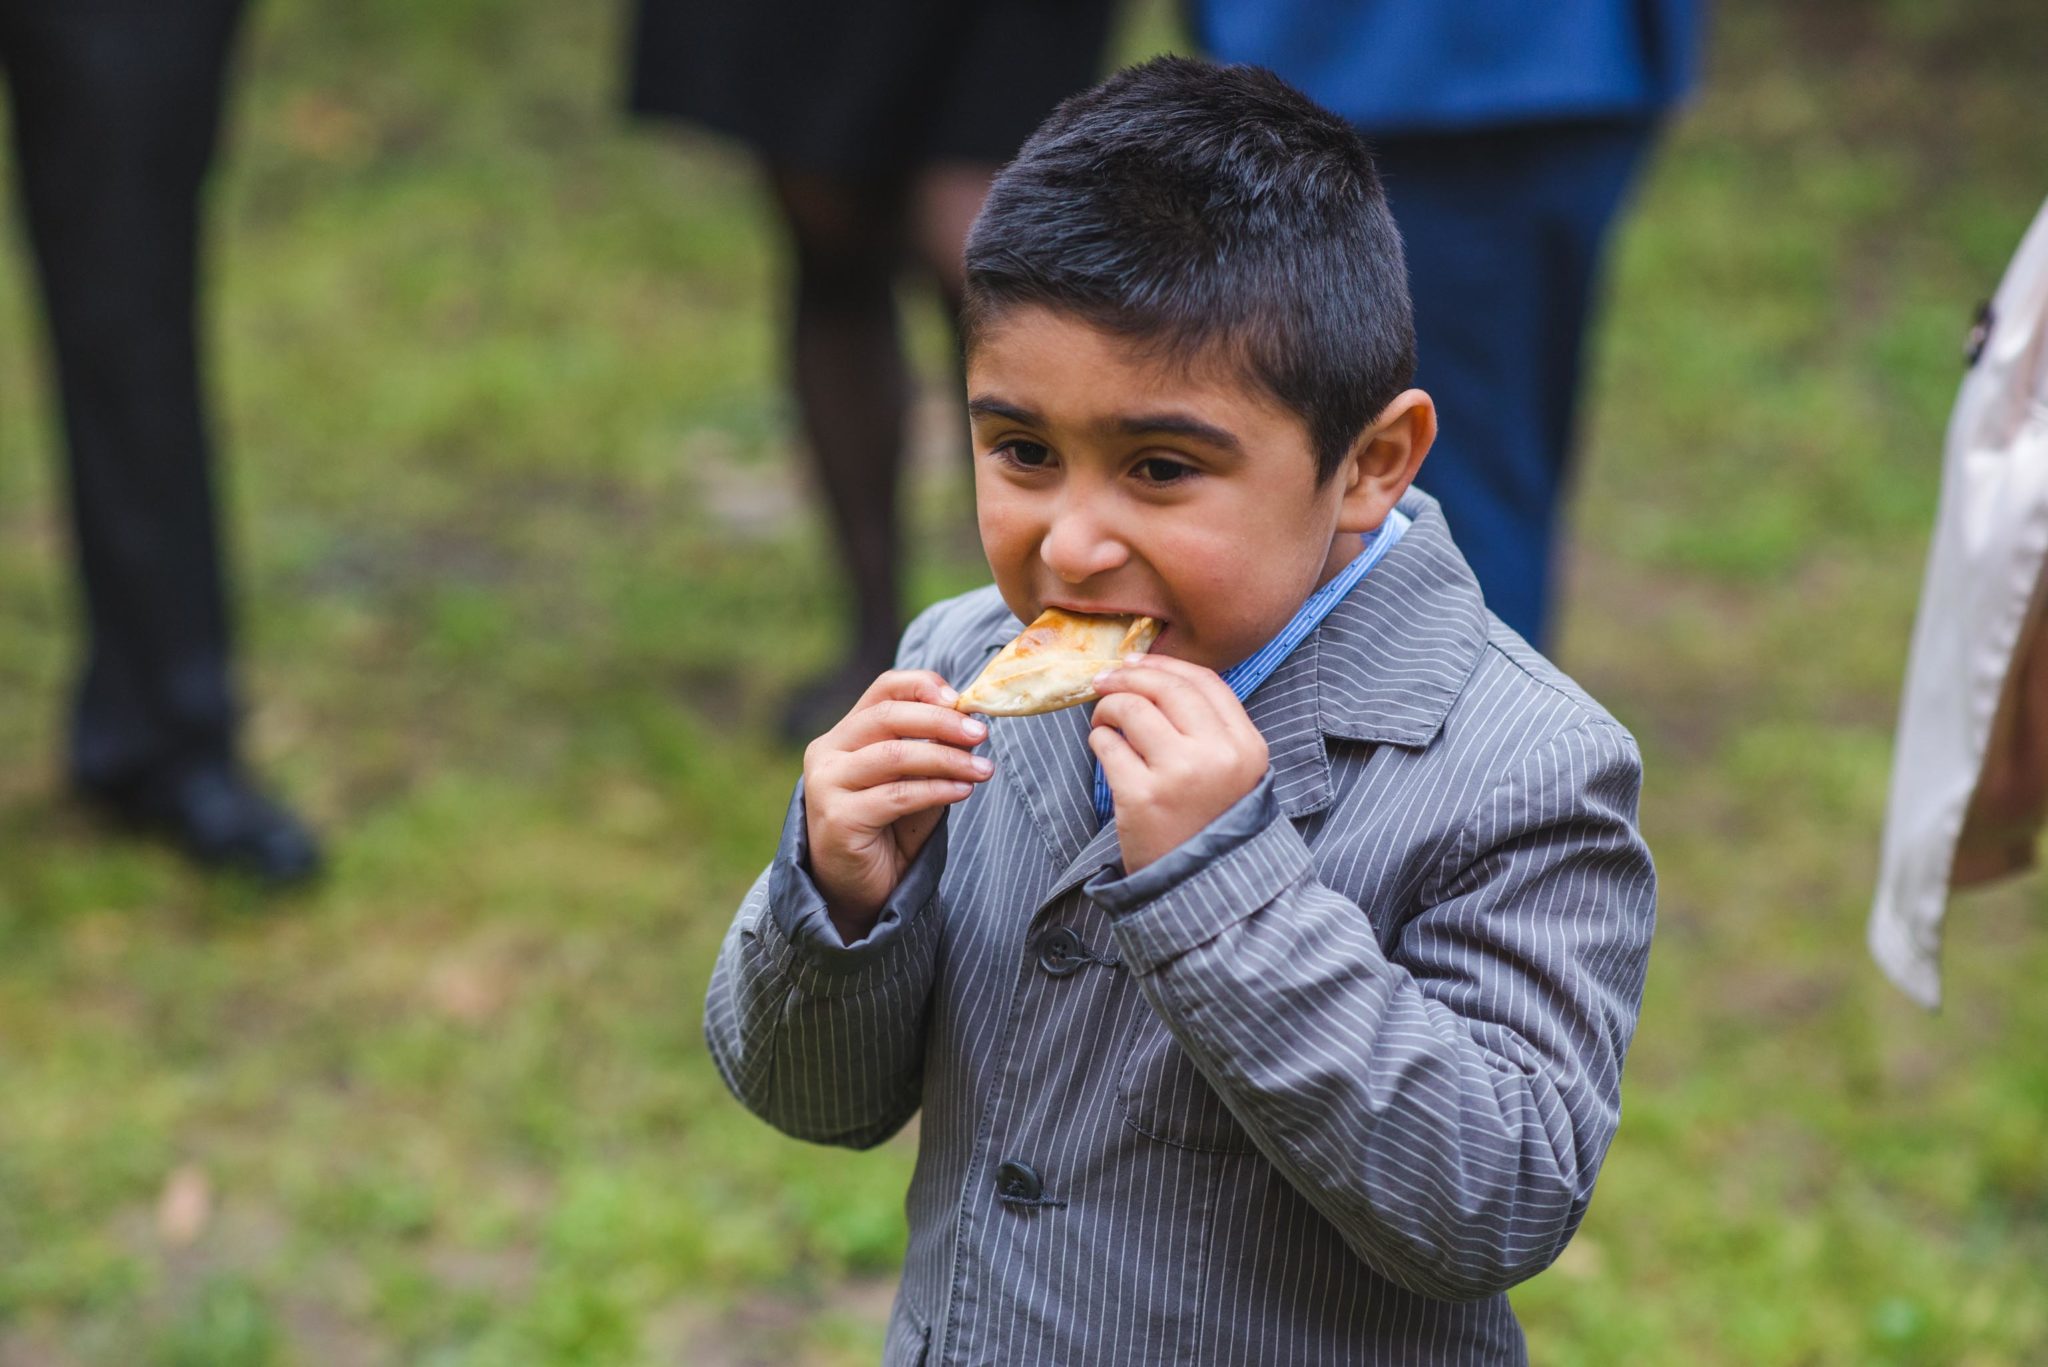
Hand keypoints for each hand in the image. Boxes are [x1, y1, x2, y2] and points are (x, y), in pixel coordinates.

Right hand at [803, 669, 992, 938]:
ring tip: (982, 769)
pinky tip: (962, 791)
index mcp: (844, 735)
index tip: (961, 699)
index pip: (883, 690)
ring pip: (895, 755)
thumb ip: (928, 754)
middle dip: (941, 722)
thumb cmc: (887, 833)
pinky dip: (936, 789)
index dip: (922, 685)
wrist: (857, 892)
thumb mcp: (910, 784)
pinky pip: (897, 796)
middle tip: (980, 734)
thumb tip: (969, 725)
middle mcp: (827, 753)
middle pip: (888, 716)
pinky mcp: (838, 818)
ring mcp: (826, 785)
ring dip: (946, 759)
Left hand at [1088, 655, 1269, 872]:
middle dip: (1128, 677)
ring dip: (1109, 708)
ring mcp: (1179, 775)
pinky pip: (1108, 745)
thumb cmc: (1210, 825)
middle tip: (1105, 681)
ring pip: (1132, 709)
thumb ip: (1209, 729)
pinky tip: (1104, 750)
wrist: (1200, 890)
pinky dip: (1099, 740)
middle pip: (1165, 688)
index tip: (1136, 664)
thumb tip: (1153, 678)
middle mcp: (1217, 755)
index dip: (1164, 665)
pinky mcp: (1141, 797)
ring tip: (1104, 721)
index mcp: (1246, 746)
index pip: (1204, 681)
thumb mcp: (1233, 774)